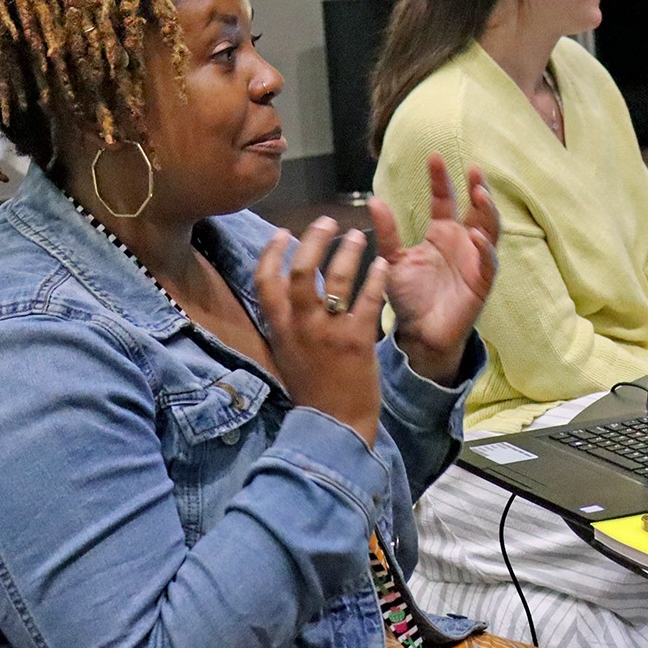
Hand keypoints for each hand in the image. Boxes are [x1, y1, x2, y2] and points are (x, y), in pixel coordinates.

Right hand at [255, 217, 386, 445]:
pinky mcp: (357, 341)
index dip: (272, 252)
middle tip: (328, 221)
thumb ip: (285, 324)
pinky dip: (376, 278)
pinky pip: (368, 299)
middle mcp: (300, 326)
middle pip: (299, 270)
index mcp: (279, 329)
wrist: (334, 426)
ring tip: (358, 235)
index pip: (264, 281)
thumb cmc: (312, 392)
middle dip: (313, 240)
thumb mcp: (286, 355)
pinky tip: (383, 264)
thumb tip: (283, 293)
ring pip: (334, 279)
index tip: (283, 233)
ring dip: (347, 251)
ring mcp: (328, 333)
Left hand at [368, 154, 499, 384]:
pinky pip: (489, 262)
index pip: (445, 199)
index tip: (433, 156)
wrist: (418, 334)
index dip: (441, 179)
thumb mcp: (392, 260)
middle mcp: (462, 242)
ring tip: (480, 193)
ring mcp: (475, 261)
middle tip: (473, 168)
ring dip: (488, 211)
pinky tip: (476, 235)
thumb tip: (374, 200)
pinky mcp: (482, 283)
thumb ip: (387, 232)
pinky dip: (485, 249)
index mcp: (442, 234)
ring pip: (490, 230)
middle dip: (477, 188)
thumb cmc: (409, 297)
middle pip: (476, 209)